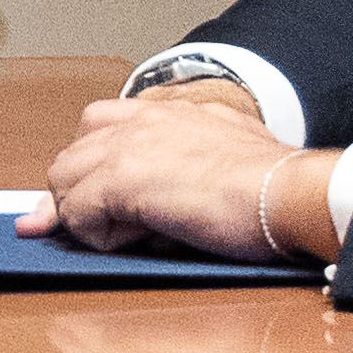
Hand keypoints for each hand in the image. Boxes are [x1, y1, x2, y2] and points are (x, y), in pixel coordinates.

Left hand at [28, 90, 336, 265]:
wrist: (289, 193)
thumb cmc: (270, 188)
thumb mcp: (221, 164)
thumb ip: (178, 171)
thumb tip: (147, 201)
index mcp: (168, 113)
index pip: (97, 127)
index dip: (92, 171)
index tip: (95, 204)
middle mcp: (141, 119)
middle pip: (69, 157)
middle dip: (83, 197)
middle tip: (119, 228)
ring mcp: (127, 145)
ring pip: (63, 183)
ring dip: (92, 216)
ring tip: (144, 232)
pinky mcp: (121, 178)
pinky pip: (77, 214)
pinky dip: (102, 237)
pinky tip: (150, 239)